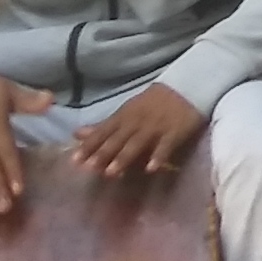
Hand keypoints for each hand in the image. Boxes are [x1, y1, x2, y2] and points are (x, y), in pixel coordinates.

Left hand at [64, 81, 205, 178]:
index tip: (75, 160)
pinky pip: (165, 146)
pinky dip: (158, 156)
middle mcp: (136, 122)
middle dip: (103, 153)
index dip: (89, 146)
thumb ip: (103, 126)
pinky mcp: (174, 132)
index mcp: (124, 116)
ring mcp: (156, 127)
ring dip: (124, 157)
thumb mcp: (126, 111)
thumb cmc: (152, 103)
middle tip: (90, 169)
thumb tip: (76, 135)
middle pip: (118, 139)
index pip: (103, 132)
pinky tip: (151, 169)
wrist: (186, 88)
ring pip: (137, 143)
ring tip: (112, 173)